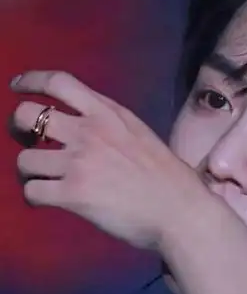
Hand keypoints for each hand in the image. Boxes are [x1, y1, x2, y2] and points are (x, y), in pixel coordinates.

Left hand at [11, 71, 190, 249]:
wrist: (181, 212)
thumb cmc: (172, 179)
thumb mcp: (142, 136)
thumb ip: (113, 126)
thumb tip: (86, 129)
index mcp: (110, 114)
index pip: (59, 82)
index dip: (30, 81)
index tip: (18, 86)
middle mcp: (89, 131)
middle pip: (27, 115)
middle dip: (18, 129)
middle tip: (28, 141)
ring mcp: (79, 162)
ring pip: (24, 159)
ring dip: (30, 172)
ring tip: (44, 181)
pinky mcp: (73, 193)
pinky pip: (31, 191)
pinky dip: (35, 197)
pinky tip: (49, 201)